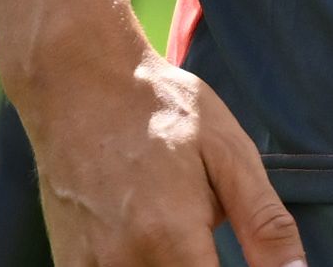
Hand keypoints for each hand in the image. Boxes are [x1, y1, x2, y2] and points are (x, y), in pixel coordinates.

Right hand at [24, 45, 306, 266]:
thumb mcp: (229, 154)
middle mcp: (121, 262)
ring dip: (171, 261)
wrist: (79, 83)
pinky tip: (141, 231)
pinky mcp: (68, 263)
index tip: (235, 252)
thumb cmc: (161, 110)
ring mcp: (88, 266)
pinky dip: (135, 261)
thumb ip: (264, 225)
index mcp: (169, 238)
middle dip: (201, 261)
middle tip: (202, 227)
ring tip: (172, 223)